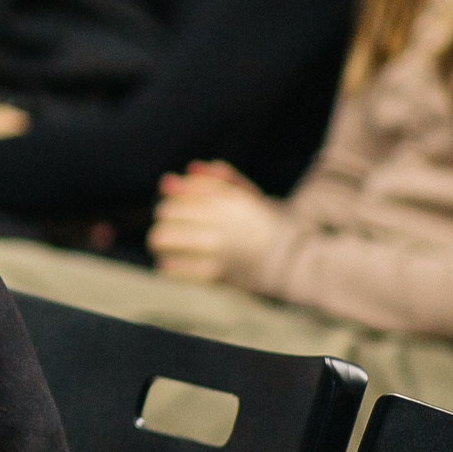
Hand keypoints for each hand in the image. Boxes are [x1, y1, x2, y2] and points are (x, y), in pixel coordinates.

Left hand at [148, 160, 284, 283]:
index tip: (174, 212)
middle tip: (168, 230)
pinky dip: (167, 266)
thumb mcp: (247, 194)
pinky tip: (171, 265)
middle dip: (163, 220)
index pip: (177, 195)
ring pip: (162, 238)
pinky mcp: (216, 275)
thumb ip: (214, 180)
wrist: (293, 261)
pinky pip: (172, 268)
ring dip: (159, 242)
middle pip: (165, 213)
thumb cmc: (264, 224)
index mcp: (228, 199)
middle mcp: (221, 221)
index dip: (170, 203)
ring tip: (163, 248)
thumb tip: (175, 176)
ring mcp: (217, 249)